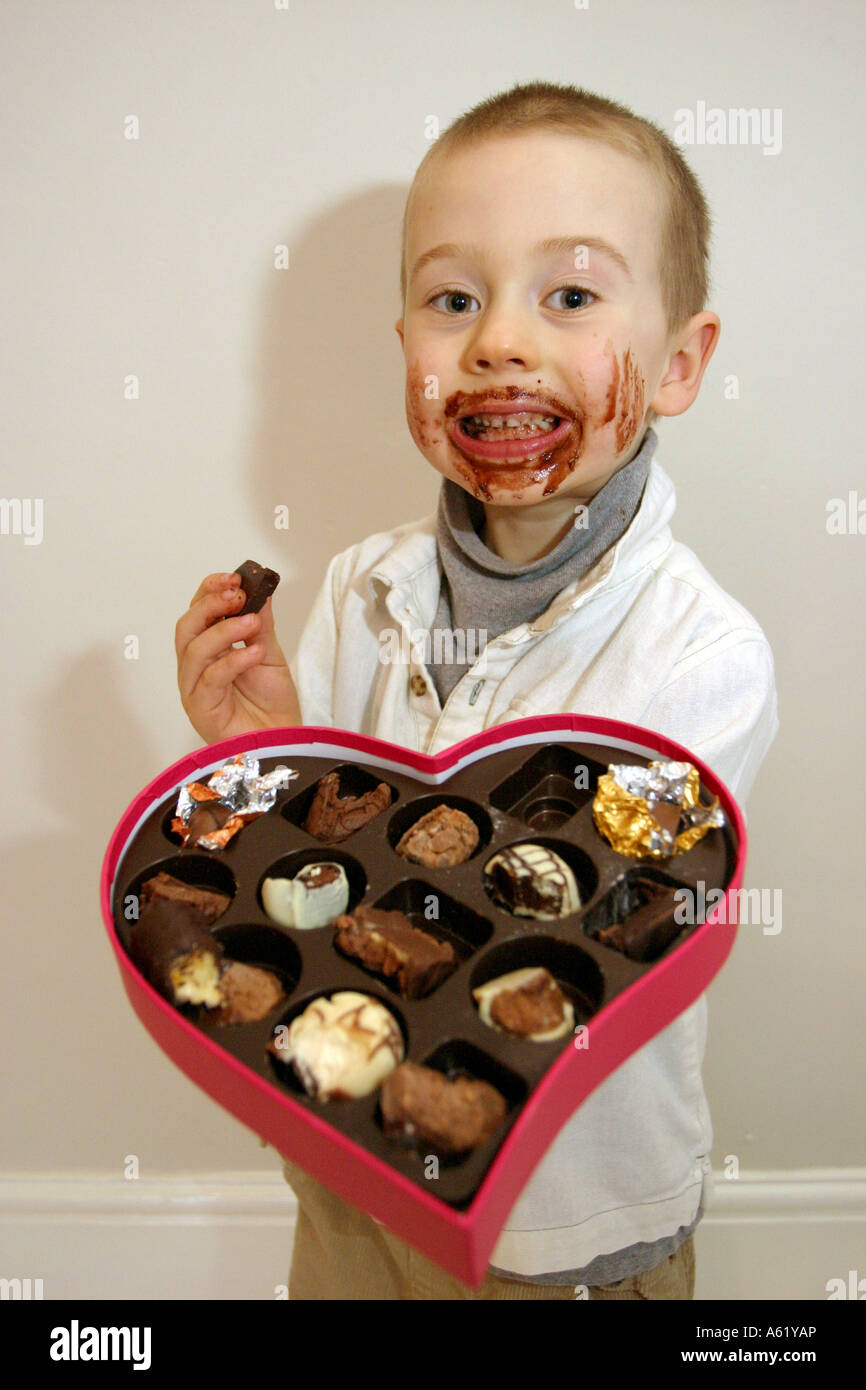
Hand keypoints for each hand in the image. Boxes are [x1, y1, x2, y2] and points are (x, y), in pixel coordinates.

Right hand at [176, 571, 301, 743]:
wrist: (285, 742)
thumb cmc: (273, 705)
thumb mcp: (271, 655)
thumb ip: (262, 626)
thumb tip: (259, 591)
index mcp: (210, 651)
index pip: (198, 612)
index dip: (210, 591)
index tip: (234, 577)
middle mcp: (196, 668)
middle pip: (186, 627)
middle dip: (210, 605)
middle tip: (238, 595)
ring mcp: (195, 689)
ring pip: (193, 650)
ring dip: (223, 630)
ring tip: (252, 623)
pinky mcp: (201, 710)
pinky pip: (209, 679)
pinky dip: (233, 661)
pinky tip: (255, 653)